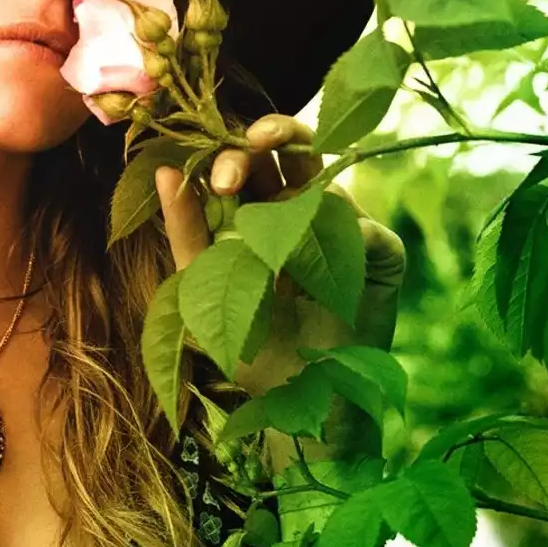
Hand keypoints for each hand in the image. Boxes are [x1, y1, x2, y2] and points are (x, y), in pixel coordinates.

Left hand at [154, 114, 405, 400]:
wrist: (297, 400)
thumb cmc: (249, 345)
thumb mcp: (203, 286)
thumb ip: (186, 229)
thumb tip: (165, 169)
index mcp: (263, 213)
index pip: (250, 163)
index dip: (229, 150)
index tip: (207, 169)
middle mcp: (307, 211)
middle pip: (289, 153)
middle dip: (258, 145)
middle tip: (227, 176)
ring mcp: (347, 227)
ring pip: (329, 174)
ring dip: (297, 167)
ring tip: (263, 191)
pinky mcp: (382, 253)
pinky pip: (368, 228)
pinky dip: (343, 233)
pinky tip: (317, 260)